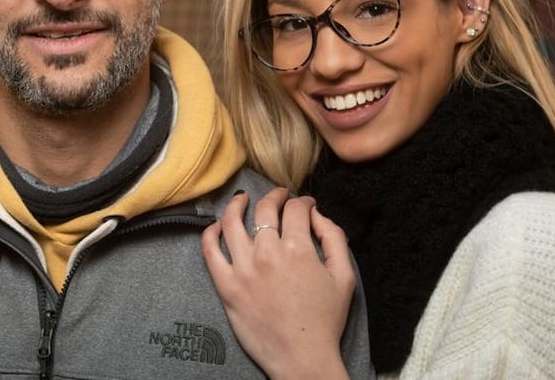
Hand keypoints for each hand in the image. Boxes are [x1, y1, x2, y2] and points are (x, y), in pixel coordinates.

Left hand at [201, 187, 354, 379]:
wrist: (302, 357)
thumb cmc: (325, 320)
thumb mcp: (344, 276)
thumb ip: (334, 239)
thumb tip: (318, 215)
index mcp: (298, 249)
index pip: (295, 209)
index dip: (302, 201)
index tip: (305, 204)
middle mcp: (268, 253)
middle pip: (265, 209)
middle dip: (275, 196)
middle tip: (279, 195)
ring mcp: (243, 268)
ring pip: (232, 222)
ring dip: (237, 204)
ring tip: (241, 199)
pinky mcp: (226, 285)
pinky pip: (210, 250)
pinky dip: (211, 233)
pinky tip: (217, 226)